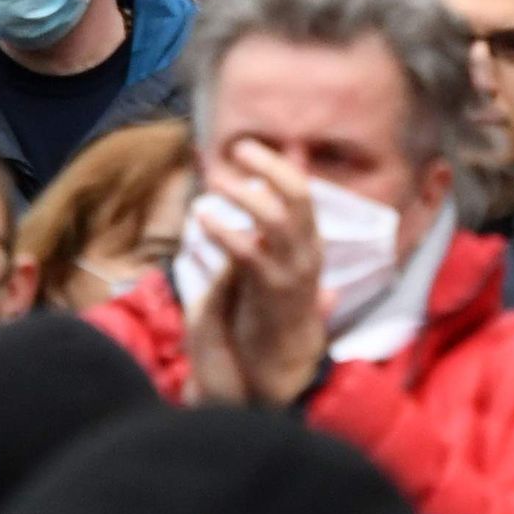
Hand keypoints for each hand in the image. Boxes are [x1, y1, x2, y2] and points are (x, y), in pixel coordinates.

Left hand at [187, 140, 330, 406]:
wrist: (281, 367)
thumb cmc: (270, 308)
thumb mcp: (274, 263)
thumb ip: (269, 228)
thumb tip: (259, 197)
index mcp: (309, 242)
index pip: (301, 191)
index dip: (275, 164)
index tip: (245, 146)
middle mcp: (308, 252)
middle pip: (298, 196)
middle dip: (268, 167)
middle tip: (236, 150)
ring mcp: (293, 272)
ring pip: (279, 220)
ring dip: (246, 195)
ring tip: (214, 180)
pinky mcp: (272, 294)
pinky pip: (252, 255)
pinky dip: (228, 232)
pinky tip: (203, 220)